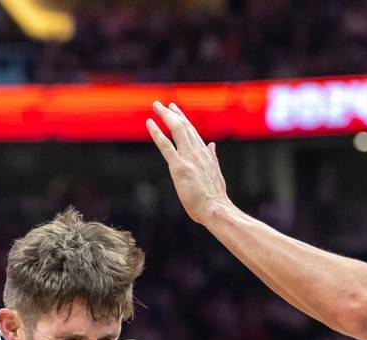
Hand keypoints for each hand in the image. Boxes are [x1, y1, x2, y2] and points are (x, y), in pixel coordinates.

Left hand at [147, 101, 231, 224]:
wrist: (215, 208)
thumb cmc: (214, 197)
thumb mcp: (216, 173)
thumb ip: (212, 158)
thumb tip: (212, 145)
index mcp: (205, 154)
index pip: (193, 132)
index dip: (183, 119)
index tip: (176, 110)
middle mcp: (197, 152)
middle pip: (184, 126)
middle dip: (172, 113)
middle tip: (161, 104)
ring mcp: (188, 158)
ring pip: (177, 130)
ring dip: (165, 116)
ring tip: (156, 106)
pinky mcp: (179, 167)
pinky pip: (166, 145)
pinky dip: (157, 133)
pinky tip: (150, 123)